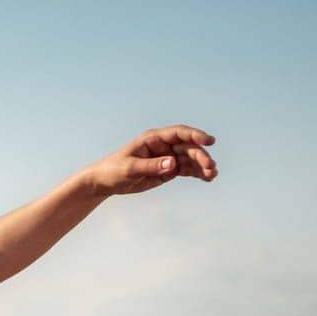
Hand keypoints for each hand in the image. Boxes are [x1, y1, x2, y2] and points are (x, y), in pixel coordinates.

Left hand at [84, 125, 217, 196]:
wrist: (104, 182)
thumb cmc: (113, 170)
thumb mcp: (130, 168)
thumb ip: (151, 166)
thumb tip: (172, 163)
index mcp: (153, 139)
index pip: (178, 133)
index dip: (195, 135)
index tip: (209, 141)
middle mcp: (163, 146)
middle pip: (188, 147)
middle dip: (201, 156)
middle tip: (210, 167)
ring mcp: (167, 158)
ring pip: (190, 159)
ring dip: (202, 165)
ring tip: (212, 175)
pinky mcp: (168, 170)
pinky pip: (186, 169)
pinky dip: (197, 173)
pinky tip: (207, 178)